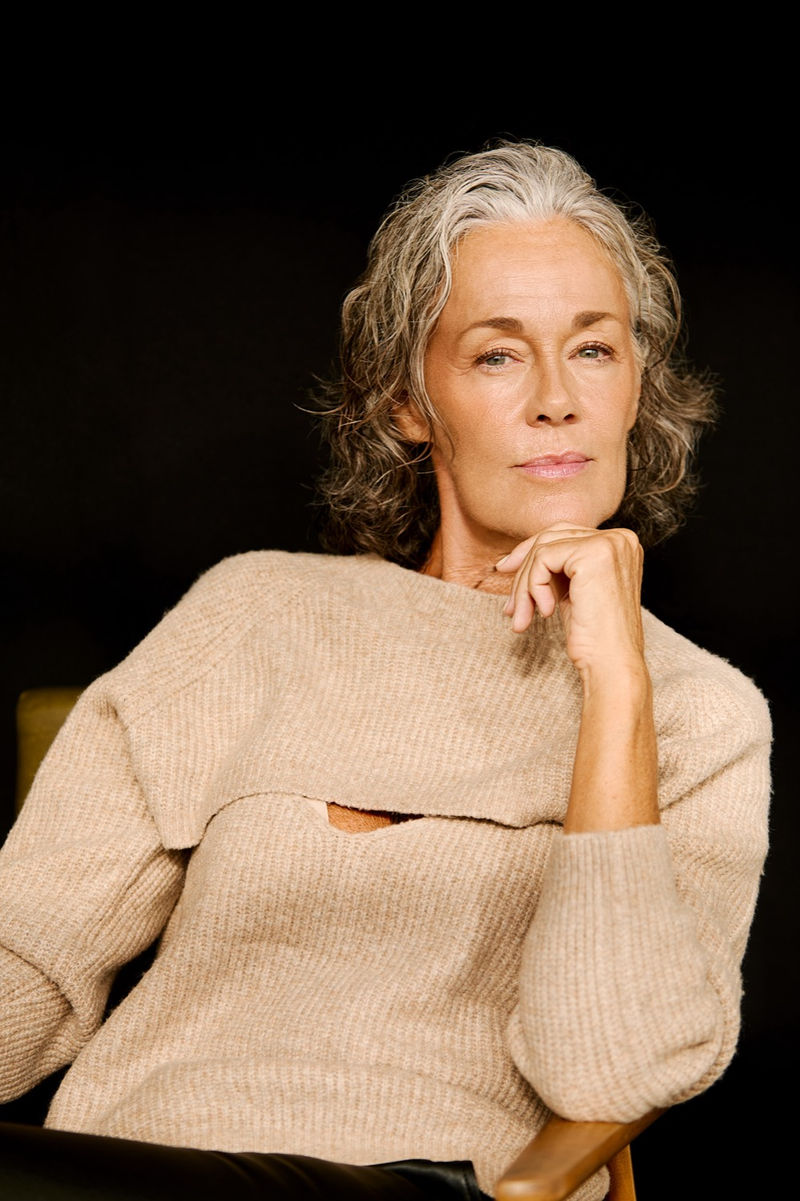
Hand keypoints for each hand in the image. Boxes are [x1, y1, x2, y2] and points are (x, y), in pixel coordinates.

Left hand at [496, 523, 645, 679]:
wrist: (611, 664)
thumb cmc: (594, 637)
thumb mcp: (574, 592)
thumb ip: (557, 567)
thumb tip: (514, 557)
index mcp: (620, 543)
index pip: (564, 534)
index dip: (531, 554)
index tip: (506, 571)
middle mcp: (620, 538)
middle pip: (551, 537)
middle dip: (523, 570)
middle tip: (509, 603)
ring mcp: (609, 543)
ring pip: (543, 549)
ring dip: (525, 585)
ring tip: (522, 616)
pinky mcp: (593, 554)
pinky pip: (543, 559)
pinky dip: (533, 586)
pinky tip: (546, 612)